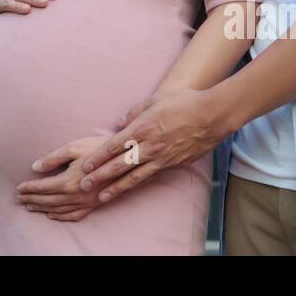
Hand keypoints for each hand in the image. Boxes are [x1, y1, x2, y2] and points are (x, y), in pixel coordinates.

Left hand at [14, 135, 105, 220]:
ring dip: (42, 208)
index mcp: (69, 181)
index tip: (18, 188)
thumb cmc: (97, 147)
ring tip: (30, 206)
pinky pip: (74, 215)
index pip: (43, 187)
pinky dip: (61, 216)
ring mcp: (86, 202)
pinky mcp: (94, 204)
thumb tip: (35, 167)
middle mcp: (76, 195)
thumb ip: (52, 158)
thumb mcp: (73, 147)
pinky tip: (52, 214)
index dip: (29, 188)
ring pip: (59, 209)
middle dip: (32, 199)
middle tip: (19, 198)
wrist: (124, 156)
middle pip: (48, 200)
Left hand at [73, 88, 235, 204]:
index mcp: (143, 127)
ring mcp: (161, 158)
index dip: (98, 156)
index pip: (114, 144)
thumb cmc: (184, 102)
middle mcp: (150, 146)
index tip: (84, 164)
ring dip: (115, 187)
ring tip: (101, 196)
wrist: (212, 116)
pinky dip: (135, 184)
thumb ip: (134, 112)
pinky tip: (126, 189)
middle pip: (120, 164)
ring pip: (133, 176)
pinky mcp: (172, 164)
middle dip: (100, 175)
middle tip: (83, 185)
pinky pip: (150, 176)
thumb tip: (119, 123)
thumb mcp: (155, 99)